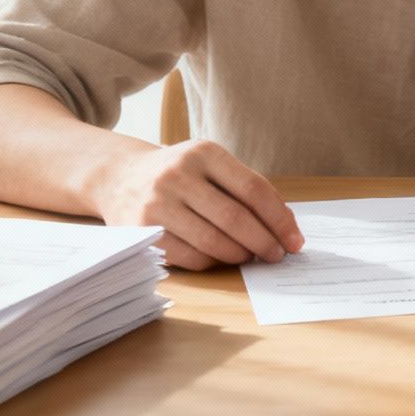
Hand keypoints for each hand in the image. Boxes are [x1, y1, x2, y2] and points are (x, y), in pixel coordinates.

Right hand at [89, 140, 302, 269]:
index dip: (280, 219)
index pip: (254, 189)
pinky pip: (189, 257)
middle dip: (264, 242)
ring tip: (251, 257)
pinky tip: (220, 259)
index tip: (295, 240)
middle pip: (235, 218)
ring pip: (213, 241)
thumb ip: (244, 187)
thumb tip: (285, 225)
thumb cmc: (180, 174)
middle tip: (277, 255)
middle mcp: (177, 175)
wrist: (119, 177)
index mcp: (204, 153)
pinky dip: (212, 262)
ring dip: (240, 255)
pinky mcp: (141, 230)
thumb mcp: (209, 164)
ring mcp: (156, 203)